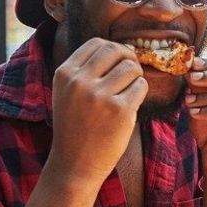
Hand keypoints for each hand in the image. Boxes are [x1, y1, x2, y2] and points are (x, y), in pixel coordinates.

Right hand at [47, 38, 146, 184]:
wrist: (74, 163)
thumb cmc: (76, 126)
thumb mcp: (68, 92)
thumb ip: (86, 70)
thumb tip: (120, 49)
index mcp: (65, 73)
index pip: (97, 43)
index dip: (114, 49)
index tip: (120, 61)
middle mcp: (80, 81)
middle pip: (116, 50)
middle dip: (130, 57)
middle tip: (132, 72)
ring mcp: (99, 95)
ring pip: (131, 67)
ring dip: (137, 77)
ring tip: (129, 91)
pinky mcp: (120, 110)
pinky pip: (141, 86)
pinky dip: (141, 92)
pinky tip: (131, 105)